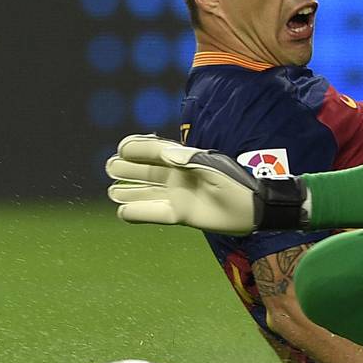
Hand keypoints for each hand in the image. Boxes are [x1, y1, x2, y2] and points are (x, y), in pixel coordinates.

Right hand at [106, 134, 285, 234]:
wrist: (252, 210)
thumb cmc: (234, 184)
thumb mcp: (213, 168)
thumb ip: (189, 160)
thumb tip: (165, 154)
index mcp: (184, 160)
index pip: (154, 151)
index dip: (137, 148)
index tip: (122, 149)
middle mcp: (177, 176)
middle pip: (144, 170)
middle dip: (127, 167)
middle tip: (111, 167)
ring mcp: (177, 195)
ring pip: (145, 191)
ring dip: (128, 191)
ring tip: (112, 191)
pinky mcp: (180, 214)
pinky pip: (153, 213)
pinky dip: (137, 213)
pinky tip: (122, 212)